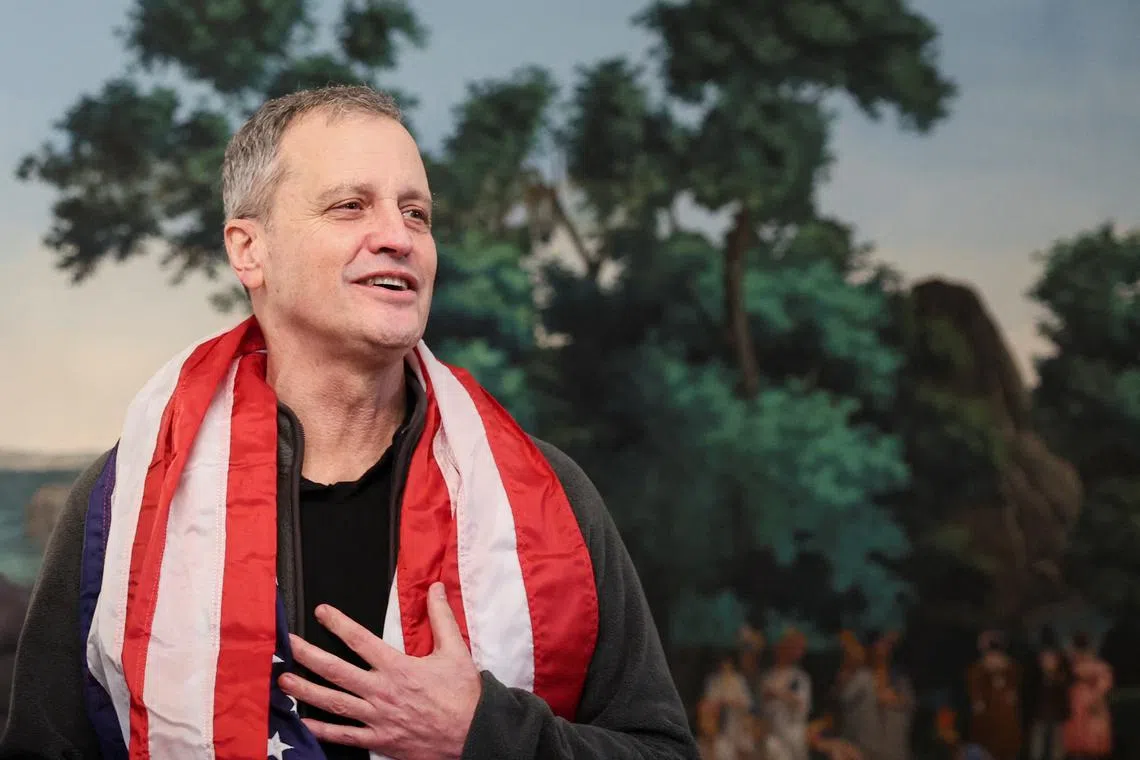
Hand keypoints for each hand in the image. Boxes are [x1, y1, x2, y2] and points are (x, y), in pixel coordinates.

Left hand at [279, 582, 482, 759]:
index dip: (338, 623)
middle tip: (288, 646)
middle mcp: (381, 691)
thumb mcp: (456, 650)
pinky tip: (304, 723)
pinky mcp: (380, 740)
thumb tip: (436, 588)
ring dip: (306, 691)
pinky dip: (322, 730)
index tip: (321, 612)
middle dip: (308, 656)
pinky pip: (345, 736)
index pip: (360, 640)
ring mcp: (377, 718)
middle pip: (336, 671)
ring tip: (284, 681)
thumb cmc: (464, 694)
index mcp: (398, 667)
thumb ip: (441, 618)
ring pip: (334, 703)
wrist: (473, 733)